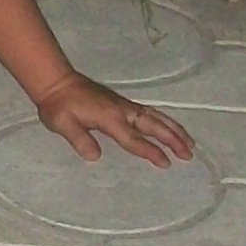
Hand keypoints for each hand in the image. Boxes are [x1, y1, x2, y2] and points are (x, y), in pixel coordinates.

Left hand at [32, 72, 195, 167]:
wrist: (56, 81)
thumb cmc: (57, 106)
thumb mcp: (62, 124)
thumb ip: (79, 139)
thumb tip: (95, 156)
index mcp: (109, 118)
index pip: (133, 139)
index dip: (150, 151)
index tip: (166, 163)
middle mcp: (122, 110)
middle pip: (152, 125)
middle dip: (172, 139)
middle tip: (189, 154)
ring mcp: (123, 105)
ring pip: (155, 117)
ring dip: (173, 129)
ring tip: (190, 143)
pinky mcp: (122, 103)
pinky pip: (149, 112)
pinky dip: (163, 120)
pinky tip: (169, 126)